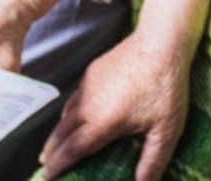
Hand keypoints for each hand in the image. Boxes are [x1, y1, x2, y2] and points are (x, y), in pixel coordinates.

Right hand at [39, 31, 189, 180]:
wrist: (161, 43)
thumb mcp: (166, 130)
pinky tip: (72, 116)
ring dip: (57, 133)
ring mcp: (88, 86)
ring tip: (54, 145)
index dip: (58, 166)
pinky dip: (66, 113)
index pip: (72, 149)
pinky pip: (72, 98)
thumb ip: (153, 161)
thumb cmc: (166, 87)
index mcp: (102, 122)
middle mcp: (88, 104)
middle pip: (61, 133)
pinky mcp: (92, 72)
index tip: (48, 177)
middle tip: (44, 165)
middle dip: (50, 151)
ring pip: (64, 114)